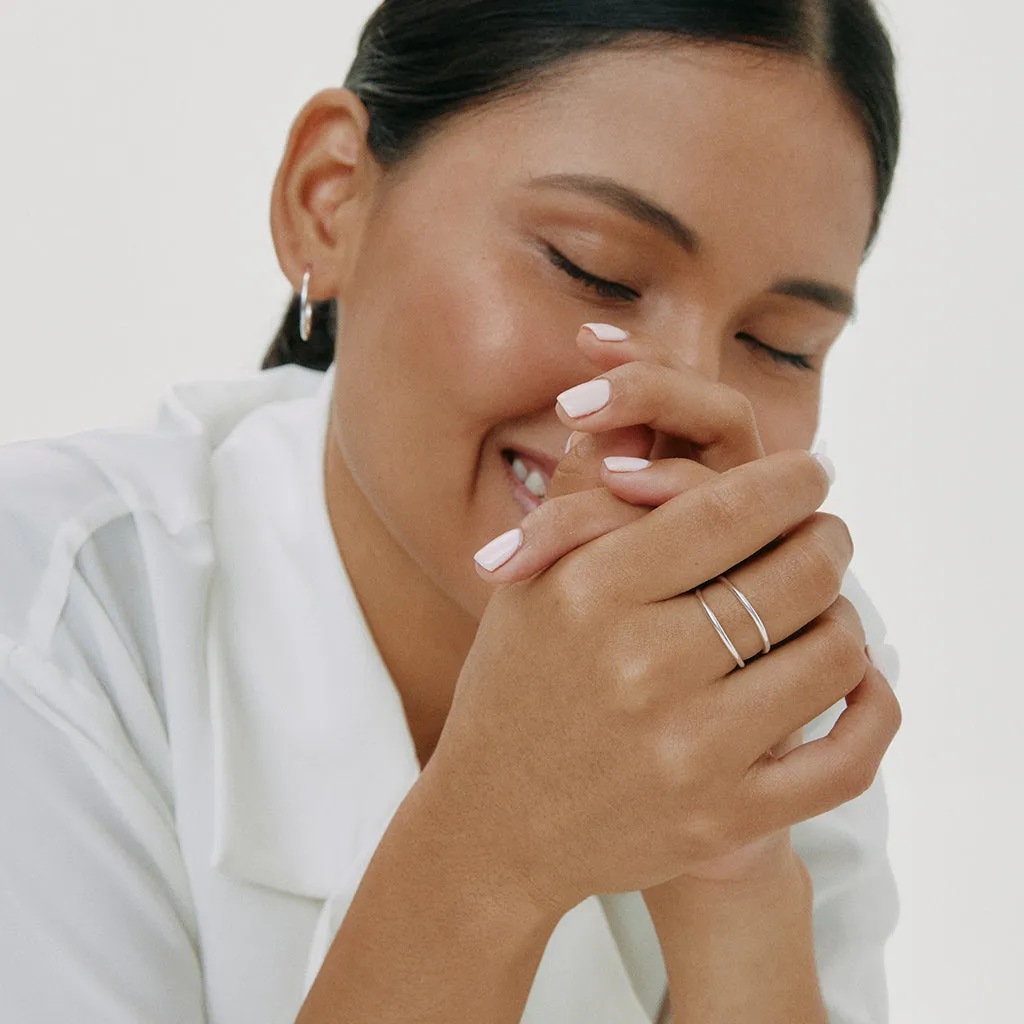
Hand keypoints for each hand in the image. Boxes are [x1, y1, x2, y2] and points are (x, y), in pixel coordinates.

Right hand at [428, 325, 900, 915]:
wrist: (497, 825)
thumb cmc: (515, 685)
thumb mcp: (531, 582)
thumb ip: (587, 489)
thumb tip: (644, 407)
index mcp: (588, 592)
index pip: (730, 504)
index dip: (790, 480)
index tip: (808, 472)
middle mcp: (639, 667)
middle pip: (797, 570)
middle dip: (826, 536)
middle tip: (824, 532)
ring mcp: (689, 753)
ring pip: (834, 651)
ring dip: (843, 615)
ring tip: (820, 605)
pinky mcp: (723, 823)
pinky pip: (849, 755)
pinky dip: (872, 706)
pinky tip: (858, 680)